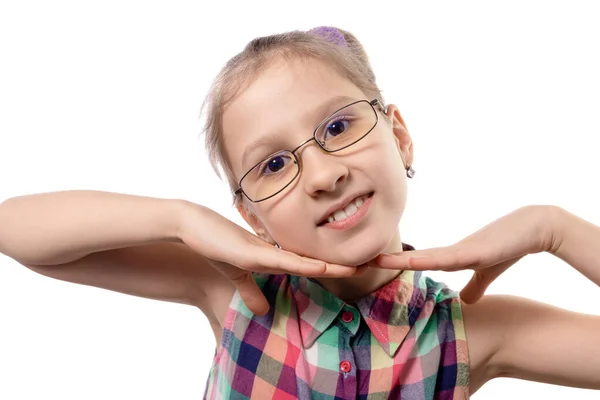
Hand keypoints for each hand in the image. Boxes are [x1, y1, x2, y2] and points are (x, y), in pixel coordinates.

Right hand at [177, 203, 363, 314]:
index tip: (363, 269)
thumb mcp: (237, 276)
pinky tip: (327, 270)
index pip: (314, 264)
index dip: (338, 268)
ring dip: (336, 267)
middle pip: (320, 260)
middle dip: (348, 264)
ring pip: (309, 261)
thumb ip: (251, 291)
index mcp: (278, 256)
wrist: (192, 226)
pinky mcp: (255, 254)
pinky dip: (307, 267)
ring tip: (365, 268)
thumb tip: (262, 310)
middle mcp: (279, 251)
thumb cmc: (215, 245)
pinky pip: (286, 262)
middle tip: (379, 262)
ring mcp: (269, 251)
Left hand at [374, 206, 558, 302]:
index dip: (392, 264)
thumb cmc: (508, 246)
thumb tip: (466, 302)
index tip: (369, 265)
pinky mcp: (471, 252)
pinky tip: (407, 261)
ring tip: (371, 260)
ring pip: (420, 257)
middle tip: (356, 262)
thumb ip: (475, 285)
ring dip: (396, 259)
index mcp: (448, 258)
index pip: (414, 262)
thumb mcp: (487, 272)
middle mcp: (447, 253)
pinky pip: (443, 258)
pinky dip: (425, 260)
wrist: (532, 228)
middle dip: (384, 261)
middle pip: (410, 258)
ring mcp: (457, 251)